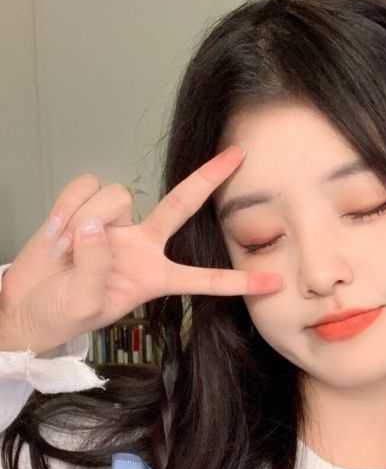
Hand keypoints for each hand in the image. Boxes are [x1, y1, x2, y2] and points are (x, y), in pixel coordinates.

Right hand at [0, 145, 282, 355]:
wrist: (27, 303)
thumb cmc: (61, 313)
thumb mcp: (83, 305)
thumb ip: (94, 269)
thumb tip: (96, 225)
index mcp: (155, 277)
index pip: (203, 278)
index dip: (238, 281)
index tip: (274, 282)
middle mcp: (144, 244)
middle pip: (182, 204)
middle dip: (209, 178)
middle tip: (238, 155)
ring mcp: (117, 223)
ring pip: (116, 196)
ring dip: (85, 218)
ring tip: (65, 251)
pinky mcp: (86, 205)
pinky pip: (83, 187)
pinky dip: (65, 206)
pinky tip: (56, 230)